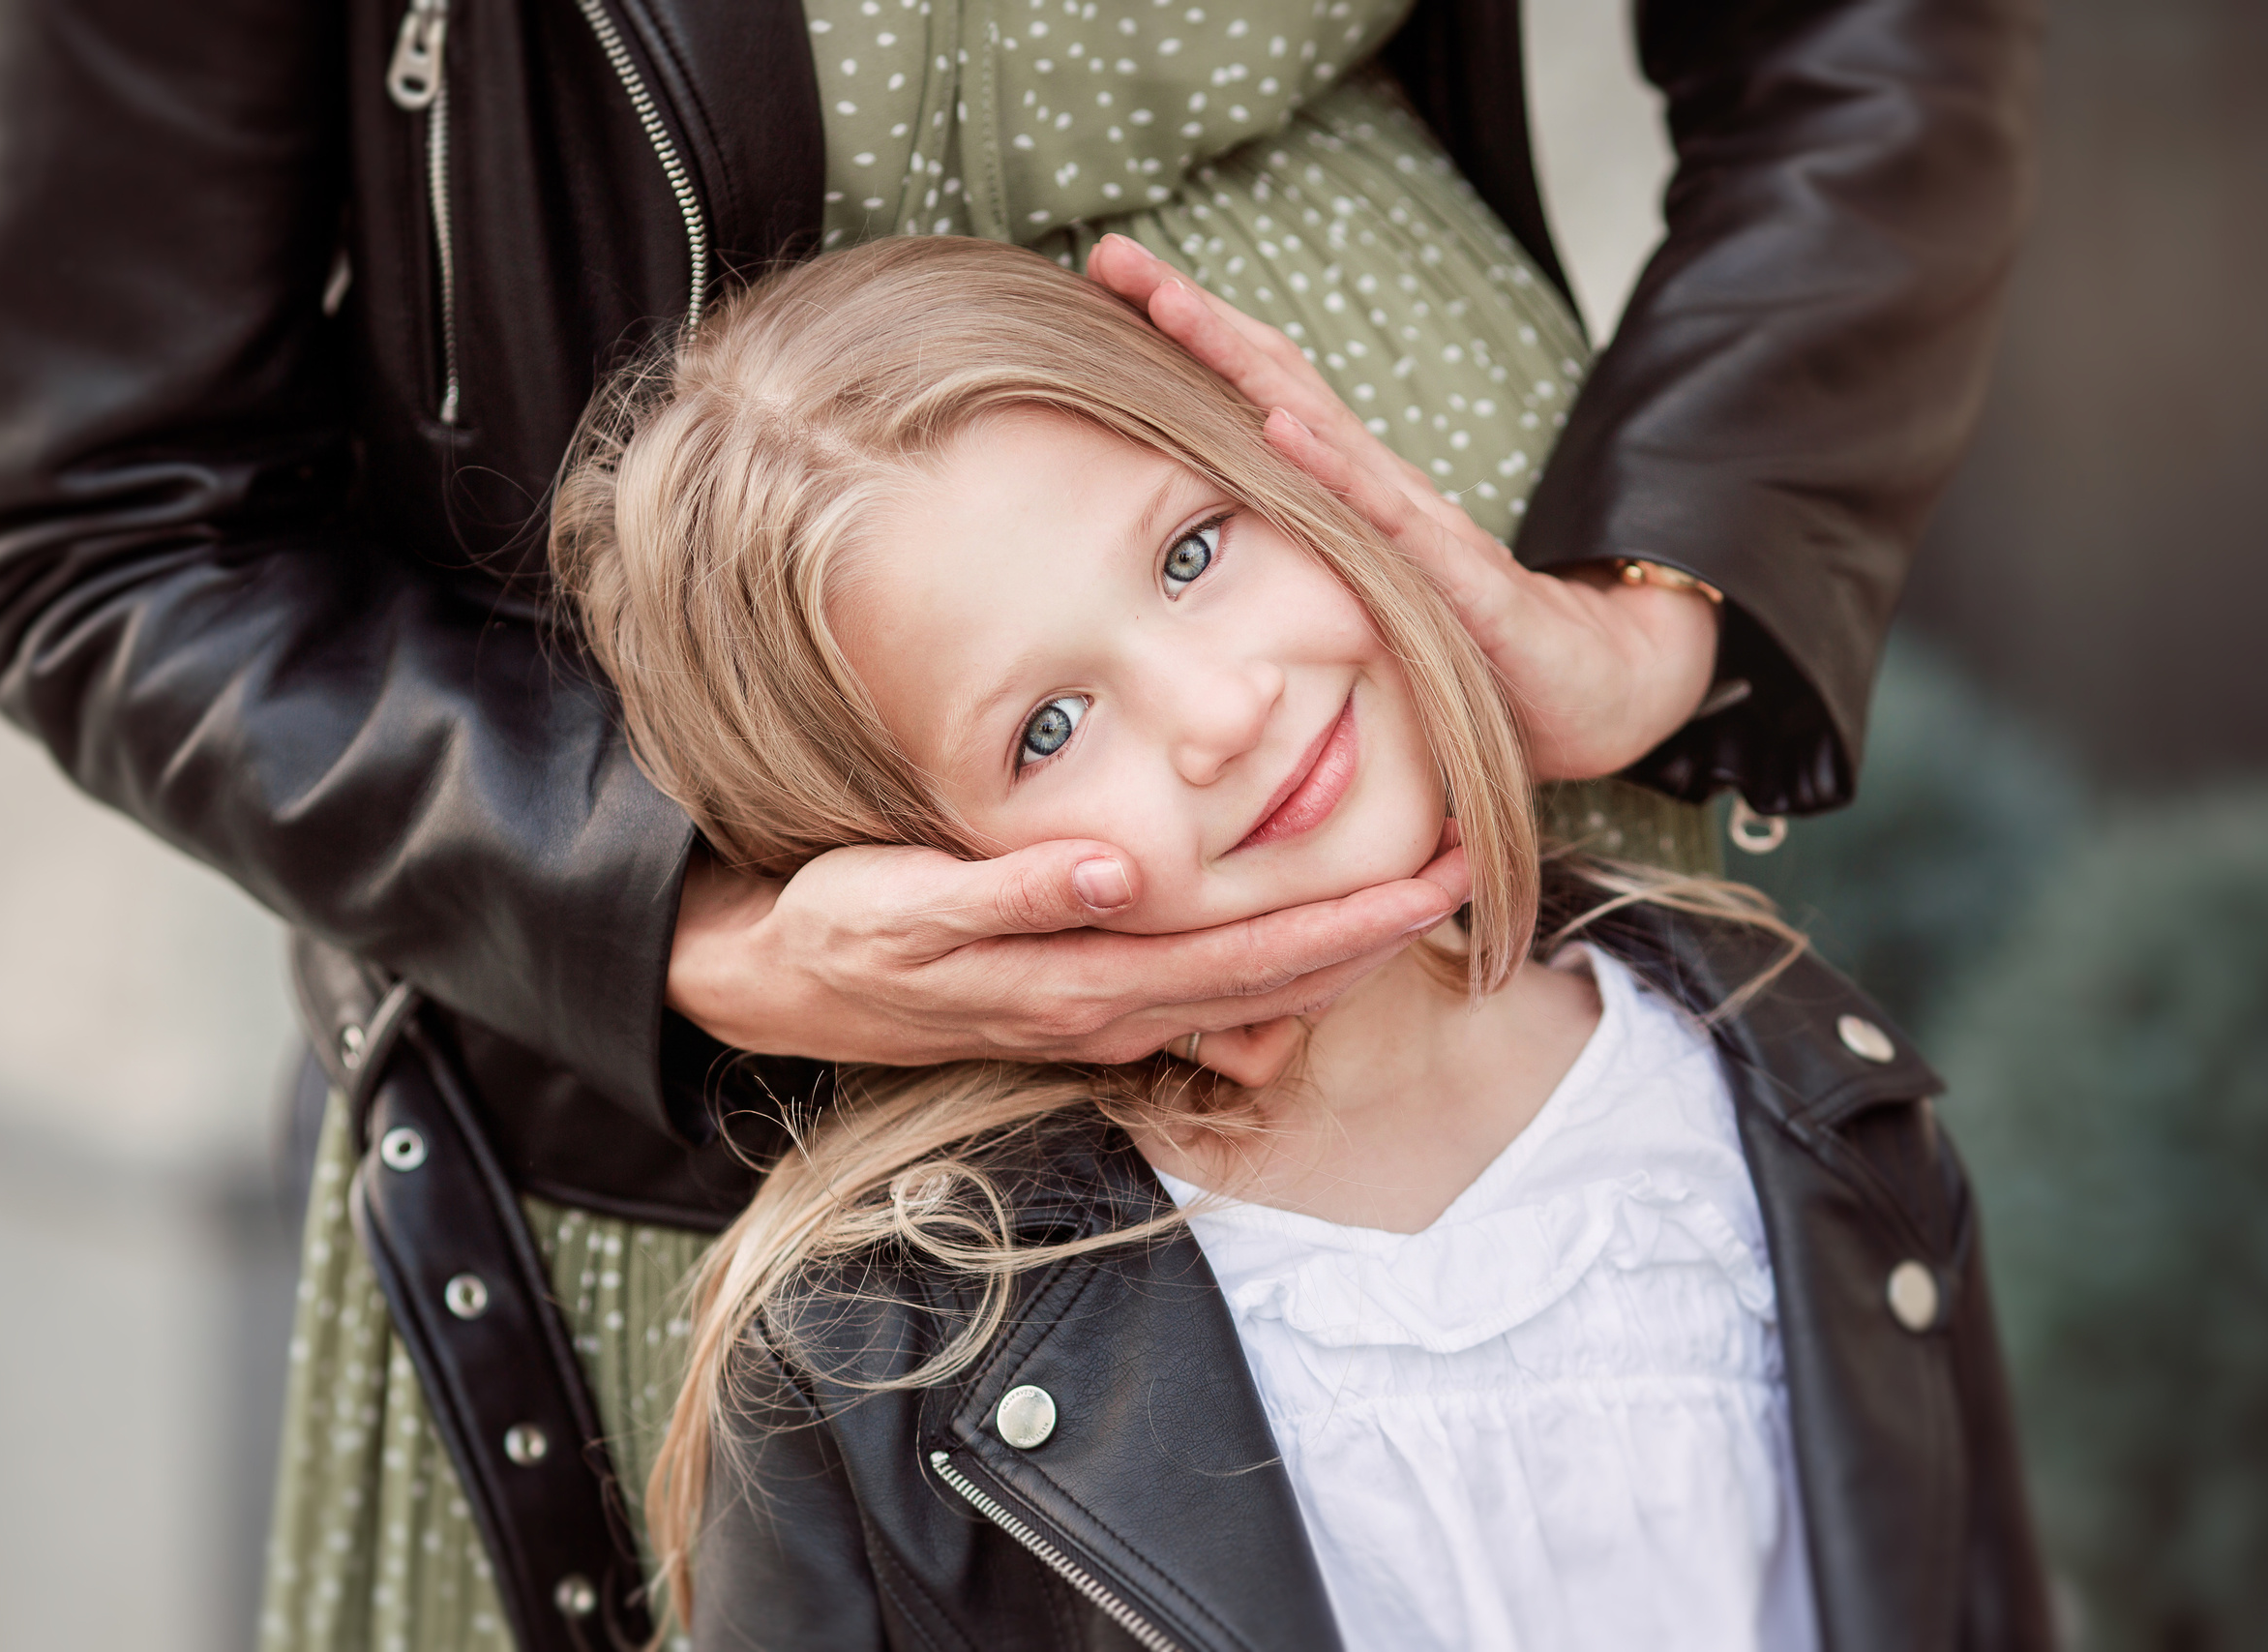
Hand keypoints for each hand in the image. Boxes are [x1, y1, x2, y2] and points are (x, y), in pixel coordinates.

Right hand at [667, 834, 1470, 1080]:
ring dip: (1344, 953)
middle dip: (1380, 935)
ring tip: (1426, 901)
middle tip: (1478, 875)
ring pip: (1256, 997)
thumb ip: (1012, 891)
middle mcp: (1111, 1011)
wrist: (789, 985)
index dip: (1350, 921)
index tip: (1437, 879)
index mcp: (1085, 981)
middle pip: (1279, 984)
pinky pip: (1215, 1001)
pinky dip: (1283, 972)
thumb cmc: (848, 930)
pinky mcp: (1091, 1008)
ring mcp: (1106, 1018)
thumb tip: (1112, 872)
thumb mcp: (908, 905)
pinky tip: (1320, 945)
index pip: (1250, 955)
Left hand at [1086, 235, 1720, 779]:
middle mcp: (1380, 491)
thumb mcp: (1367, 609)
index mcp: (1352, 496)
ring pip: (1320, 427)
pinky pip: (1388, 518)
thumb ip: (1304, 574)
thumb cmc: (1477, 655)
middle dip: (1194, 316)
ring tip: (1172, 308)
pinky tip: (1278, 426)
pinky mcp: (1463, 583)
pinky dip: (1331, 468)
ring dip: (1242, 364)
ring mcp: (1421, 529)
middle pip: (1277, 382)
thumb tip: (1200, 565)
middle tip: (1113, 254)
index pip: (1259, 396)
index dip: (1188, 341)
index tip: (1108, 286)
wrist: (1600, 694)